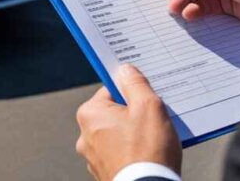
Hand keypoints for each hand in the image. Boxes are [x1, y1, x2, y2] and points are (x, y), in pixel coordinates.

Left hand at [76, 64, 180, 180]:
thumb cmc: (147, 150)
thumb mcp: (148, 106)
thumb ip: (135, 83)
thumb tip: (125, 69)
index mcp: (90, 114)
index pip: (111, 90)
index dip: (132, 92)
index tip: (147, 98)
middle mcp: (85, 135)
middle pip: (115, 113)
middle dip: (135, 115)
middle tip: (154, 120)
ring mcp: (94, 156)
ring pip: (118, 135)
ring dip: (135, 135)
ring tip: (154, 141)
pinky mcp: (105, 171)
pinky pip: (121, 154)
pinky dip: (133, 153)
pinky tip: (149, 155)